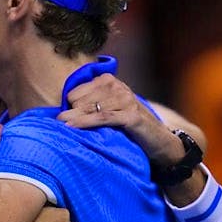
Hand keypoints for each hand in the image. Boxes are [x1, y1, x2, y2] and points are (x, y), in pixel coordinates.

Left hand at [58, 73, 185, 164]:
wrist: (159, 140)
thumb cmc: (129, 126)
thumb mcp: (110, 109)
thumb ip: (91, 104)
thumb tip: (62, 111)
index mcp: (108, 81)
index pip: (75, 92)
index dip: (70, 107)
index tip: (66, 119)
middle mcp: (117, 86)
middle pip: (79, 101)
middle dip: (71, 114)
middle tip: (64, 127)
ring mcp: (125, 100)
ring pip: (88, 109)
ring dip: (74, 120)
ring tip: (63, 130)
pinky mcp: (131, 116)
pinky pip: (101, 118)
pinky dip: (84, 123)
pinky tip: (71, 128)